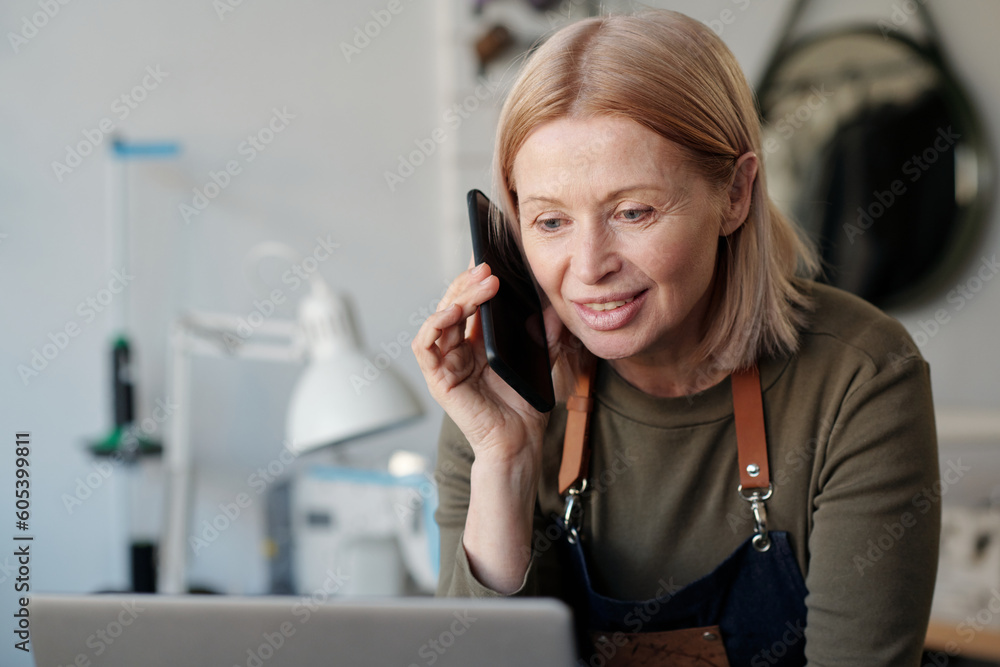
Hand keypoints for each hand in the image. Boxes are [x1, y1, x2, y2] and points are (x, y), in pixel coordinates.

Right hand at [412, 260, 559, 464]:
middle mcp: (457, 351)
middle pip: (453, 305)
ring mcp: (445, 364)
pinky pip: (424, 346)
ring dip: (457, 297)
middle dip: (468, 283)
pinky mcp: (438, 379)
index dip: (475, 280)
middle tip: (488, 268)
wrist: (519, 441)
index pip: (470, 303)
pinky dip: (434, 325)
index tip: (489, 258)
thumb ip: (543, 335)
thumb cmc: (523, 406)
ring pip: (440, 319)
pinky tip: (454, 311)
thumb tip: (550, 308)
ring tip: (481, 284)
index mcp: (476, 344)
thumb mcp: (539, 361)